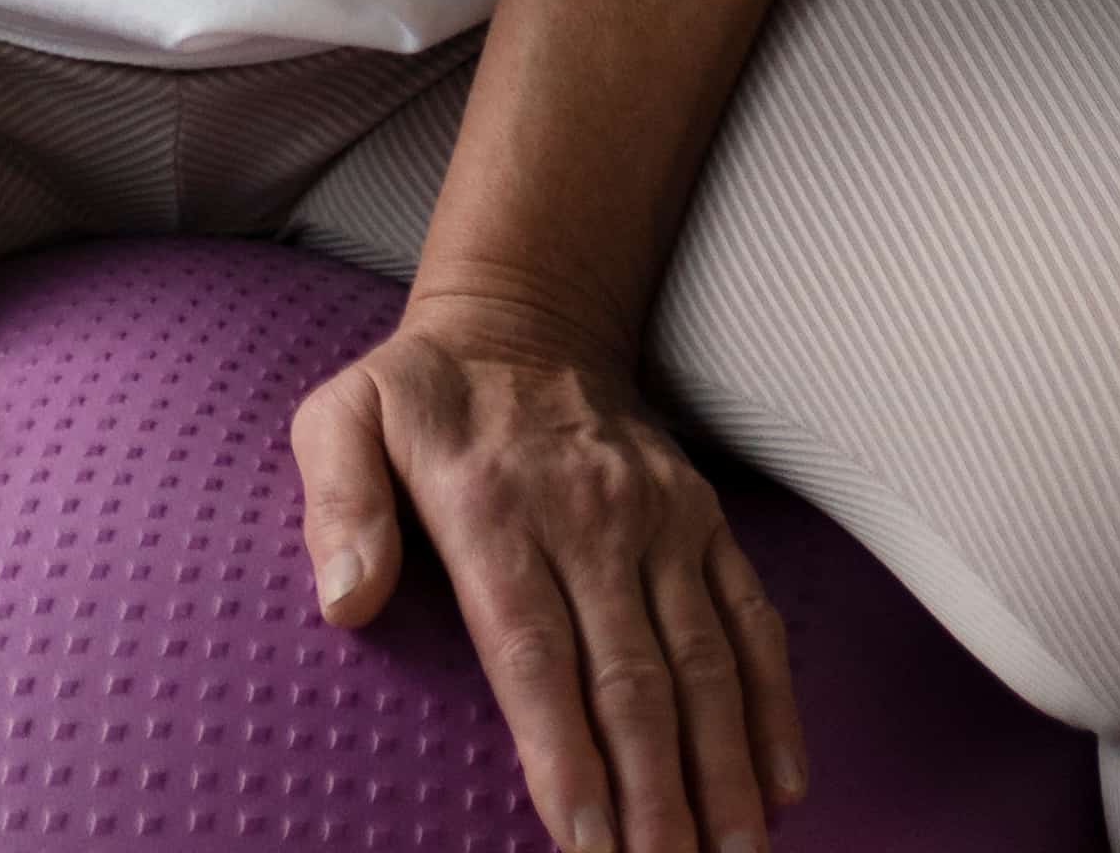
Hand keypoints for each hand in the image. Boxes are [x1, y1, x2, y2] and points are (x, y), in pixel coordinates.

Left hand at [292, 301, 807, 852]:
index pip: (534, 651)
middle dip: (654, 794)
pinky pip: (753, 621)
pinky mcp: (707, 521)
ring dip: (722, 771)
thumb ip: (337, 507)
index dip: (562, 751)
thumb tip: (345, 601)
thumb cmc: (419, 396)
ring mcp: (661, 520)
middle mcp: (589, 516)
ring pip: (706, 663)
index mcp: (491, 504)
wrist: (525, 318)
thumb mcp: (341, 419)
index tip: (581, 839)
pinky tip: (782, 785)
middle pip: (632, 679)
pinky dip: (774, 706)